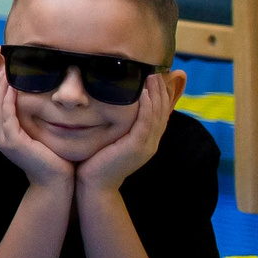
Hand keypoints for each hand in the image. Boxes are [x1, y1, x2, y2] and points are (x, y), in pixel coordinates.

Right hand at [0, 76, 74, 189]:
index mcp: (6, 134)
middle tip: (5, 61)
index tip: (9, 67)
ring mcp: (3, 139)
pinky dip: (7, 98)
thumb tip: (49, 101)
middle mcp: (1, 135)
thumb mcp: (46, 134)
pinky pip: (5, 114)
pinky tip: (13, 85)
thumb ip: (43, 119)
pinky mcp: (12, 141)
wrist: (58, 185)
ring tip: (8, 68)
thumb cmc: (57, 160)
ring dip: (0, 86)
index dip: (0, 85)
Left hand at [76, 72, 172, 192]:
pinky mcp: (137, 147)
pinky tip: (144, 92)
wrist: (93, 186)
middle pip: (163, 111)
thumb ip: (116, 125)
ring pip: (157, 115)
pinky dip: (147, 106)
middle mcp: (151, 142)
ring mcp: (147, 145)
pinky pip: (146, 122)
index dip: (161, 95)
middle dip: (162, 90)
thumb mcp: (110, 139)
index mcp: (146, 140)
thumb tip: (109, 108)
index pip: (159, 113)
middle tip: (159, 71)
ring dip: (156, 94)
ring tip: (153, 76)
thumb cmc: (96, 162)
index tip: (157, 77)